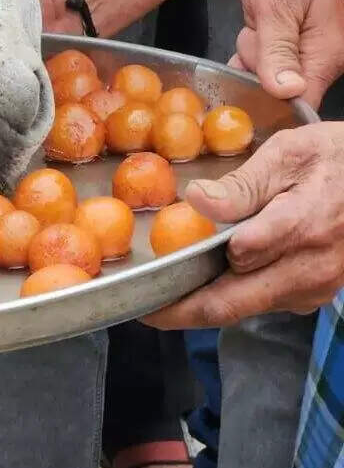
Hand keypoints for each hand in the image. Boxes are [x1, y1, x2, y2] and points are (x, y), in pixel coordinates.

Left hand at [145, 122, 343, 328]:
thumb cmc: (336, 159)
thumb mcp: (289, 154)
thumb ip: (242, 184)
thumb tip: (197, 200)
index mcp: (301, 229)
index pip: (235, 262)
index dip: (188, 273)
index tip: (150, 277)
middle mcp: (309, 269)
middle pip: (233, 305)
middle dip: (183, 313)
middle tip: (144, 311)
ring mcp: (316, 287)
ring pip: (248, 307)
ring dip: (207, 304)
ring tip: (166, 294)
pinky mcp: (317, 292)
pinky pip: (265, 301)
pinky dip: (234, 295)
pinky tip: (208, 280)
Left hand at [227, 0, 343, 107]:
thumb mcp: (272, 5)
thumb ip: (277, 54)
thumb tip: (287, 95)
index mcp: (327, 50)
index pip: (297, 100)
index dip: (266, 96)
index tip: (246, 73)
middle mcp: (324, 47)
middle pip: (277, 83)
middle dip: (254, 58)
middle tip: (254, 23)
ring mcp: (309, 34)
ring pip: (267, 60)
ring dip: (251, 39)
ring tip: (257, 6)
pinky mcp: (294, 21)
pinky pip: (265, 39)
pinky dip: (252, 24)